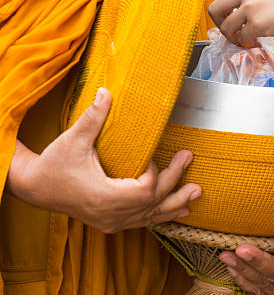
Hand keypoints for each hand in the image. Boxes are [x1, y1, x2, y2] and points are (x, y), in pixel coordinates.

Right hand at [7, 88, 201, 233]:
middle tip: (188, 158)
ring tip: (196, 193)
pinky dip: (161, 214)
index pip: (144, 190)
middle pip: (153, 202)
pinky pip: (142, 222)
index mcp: (104, 197)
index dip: (155, 173)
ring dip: (175, 203)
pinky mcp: (110, 222)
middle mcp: (111, 215)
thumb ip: (93, 117)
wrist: (35, 187)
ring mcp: (111, 222)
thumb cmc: (54, 163)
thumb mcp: (73, 139)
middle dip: (175, 181)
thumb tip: (106, 91)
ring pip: (151, 217)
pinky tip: (180, 211)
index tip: (152, 155)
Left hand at [208, 0, 273, 47]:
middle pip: (215, 10)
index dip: (228, 12)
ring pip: (226, 28)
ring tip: (246, 41)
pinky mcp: (257, 24)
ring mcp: (249, 7)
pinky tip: (257, 43)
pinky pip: (242, 38)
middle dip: (221, 25)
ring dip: (234, 38)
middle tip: (233, 33)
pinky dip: (247, 44)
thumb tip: (250, 12)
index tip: (236, 21)